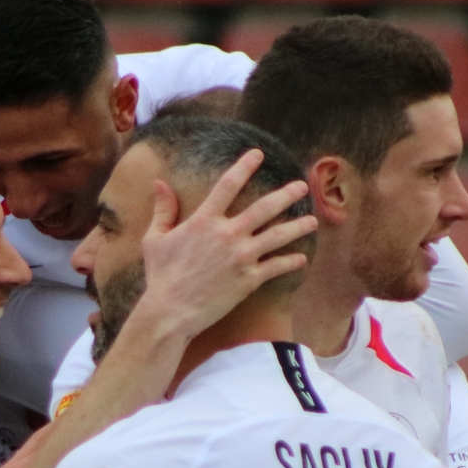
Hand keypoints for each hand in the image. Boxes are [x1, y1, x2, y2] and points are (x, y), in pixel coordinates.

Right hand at [128, 149, 313, 344]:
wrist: (170, 312)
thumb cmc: (161, 276)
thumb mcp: (155, 239)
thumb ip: (163, 210)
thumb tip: (159, 183)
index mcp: (204, 221)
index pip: (228, 185)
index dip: (244, 166)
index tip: (258, 155)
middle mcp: (227, 234)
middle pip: (264, 207)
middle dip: (286, 194)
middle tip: (302, 186)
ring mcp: (241, 257)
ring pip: (278, 236)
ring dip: (298, 227)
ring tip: (312, 221)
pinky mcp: (249, 280)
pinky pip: (276, 267)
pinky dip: (291, 262)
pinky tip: (302, 258)